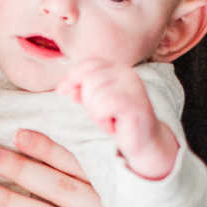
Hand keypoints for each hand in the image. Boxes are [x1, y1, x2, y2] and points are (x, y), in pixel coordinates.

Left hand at [58, 58, 177, 178]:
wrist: (144, 141)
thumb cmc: (118, 120)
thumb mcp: (94, 102)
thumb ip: (80, 91)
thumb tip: (62, 88)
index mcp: (118, 68)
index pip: (87, 64)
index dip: (72, 78)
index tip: (65, 92)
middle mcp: (126, 73)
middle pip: (87, 79)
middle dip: (86, 100)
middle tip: (101, 114)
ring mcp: (131, 87)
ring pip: (93, 94)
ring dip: (95, 114)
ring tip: (109, 120)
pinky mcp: (133, 104)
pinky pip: (101, 107)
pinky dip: (102, 120)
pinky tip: (114, 125)